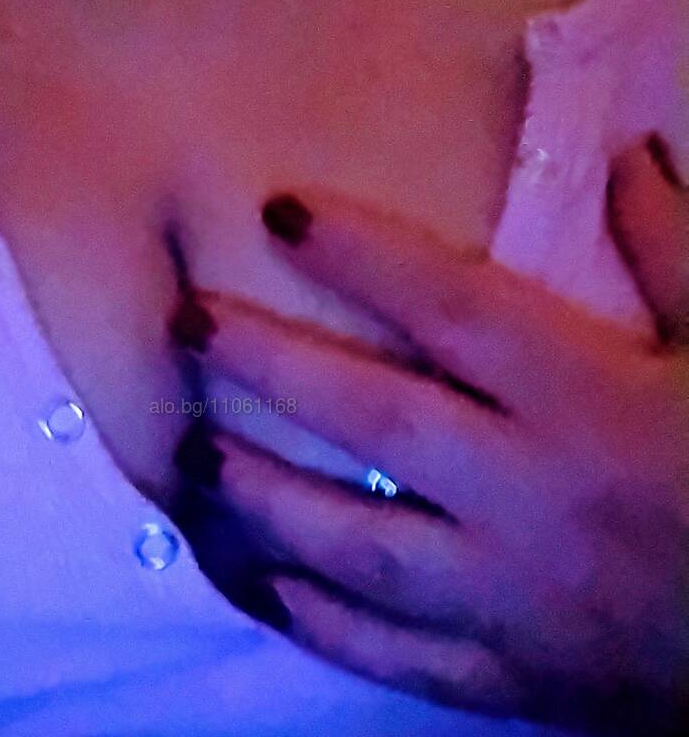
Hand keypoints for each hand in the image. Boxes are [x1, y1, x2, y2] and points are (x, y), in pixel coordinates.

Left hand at [171, 137, 687, 734]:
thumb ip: (675, 250)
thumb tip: (626, 150)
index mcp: (594, 405)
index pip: (455, 310)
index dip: (362, 254)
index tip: (280, 210)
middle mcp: (536, 498)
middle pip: (378, 421)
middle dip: (271, 366)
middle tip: (187, 323)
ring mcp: (514, 599)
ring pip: (361, 549)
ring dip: (266, 499)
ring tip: (191, 456)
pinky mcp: (508, 676)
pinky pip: (396, 656)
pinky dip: (322, 623)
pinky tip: (259, 583)